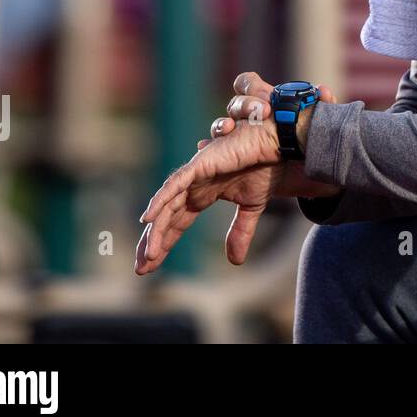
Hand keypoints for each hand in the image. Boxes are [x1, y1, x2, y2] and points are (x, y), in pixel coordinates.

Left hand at [135, 114, 281, 275]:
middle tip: (141, 270)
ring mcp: (193, 176)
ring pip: (166, 207)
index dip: (163, 244)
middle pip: (164, 219)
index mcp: (201, 196)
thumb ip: (240, 232)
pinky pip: (174, 185)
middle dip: (151, 243)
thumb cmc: (264, 169)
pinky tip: (147, 219)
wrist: (275, 147)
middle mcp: (192, 187)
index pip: (175, 224)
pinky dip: (160, 200)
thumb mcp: (251, 209)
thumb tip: (235, 261)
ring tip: (148, 256)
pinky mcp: (199, 165)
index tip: (151, 267)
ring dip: (155, 231)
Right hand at [199, 70, 337, 146]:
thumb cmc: (302, 146)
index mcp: (262, 104)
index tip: (265, 98)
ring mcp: (233, 138)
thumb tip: (324, 91)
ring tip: (229, 129)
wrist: (297, 175)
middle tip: (262, 112)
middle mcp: (244, 118)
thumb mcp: (313, 130)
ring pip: (221, 125)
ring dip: (222, 125)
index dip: (250, 86)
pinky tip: (206, 149)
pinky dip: (207, 148)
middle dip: (245, 106)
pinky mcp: (226, 158)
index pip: (247, 84)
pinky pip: (210, 150)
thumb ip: (321, 107)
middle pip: (236, 104)